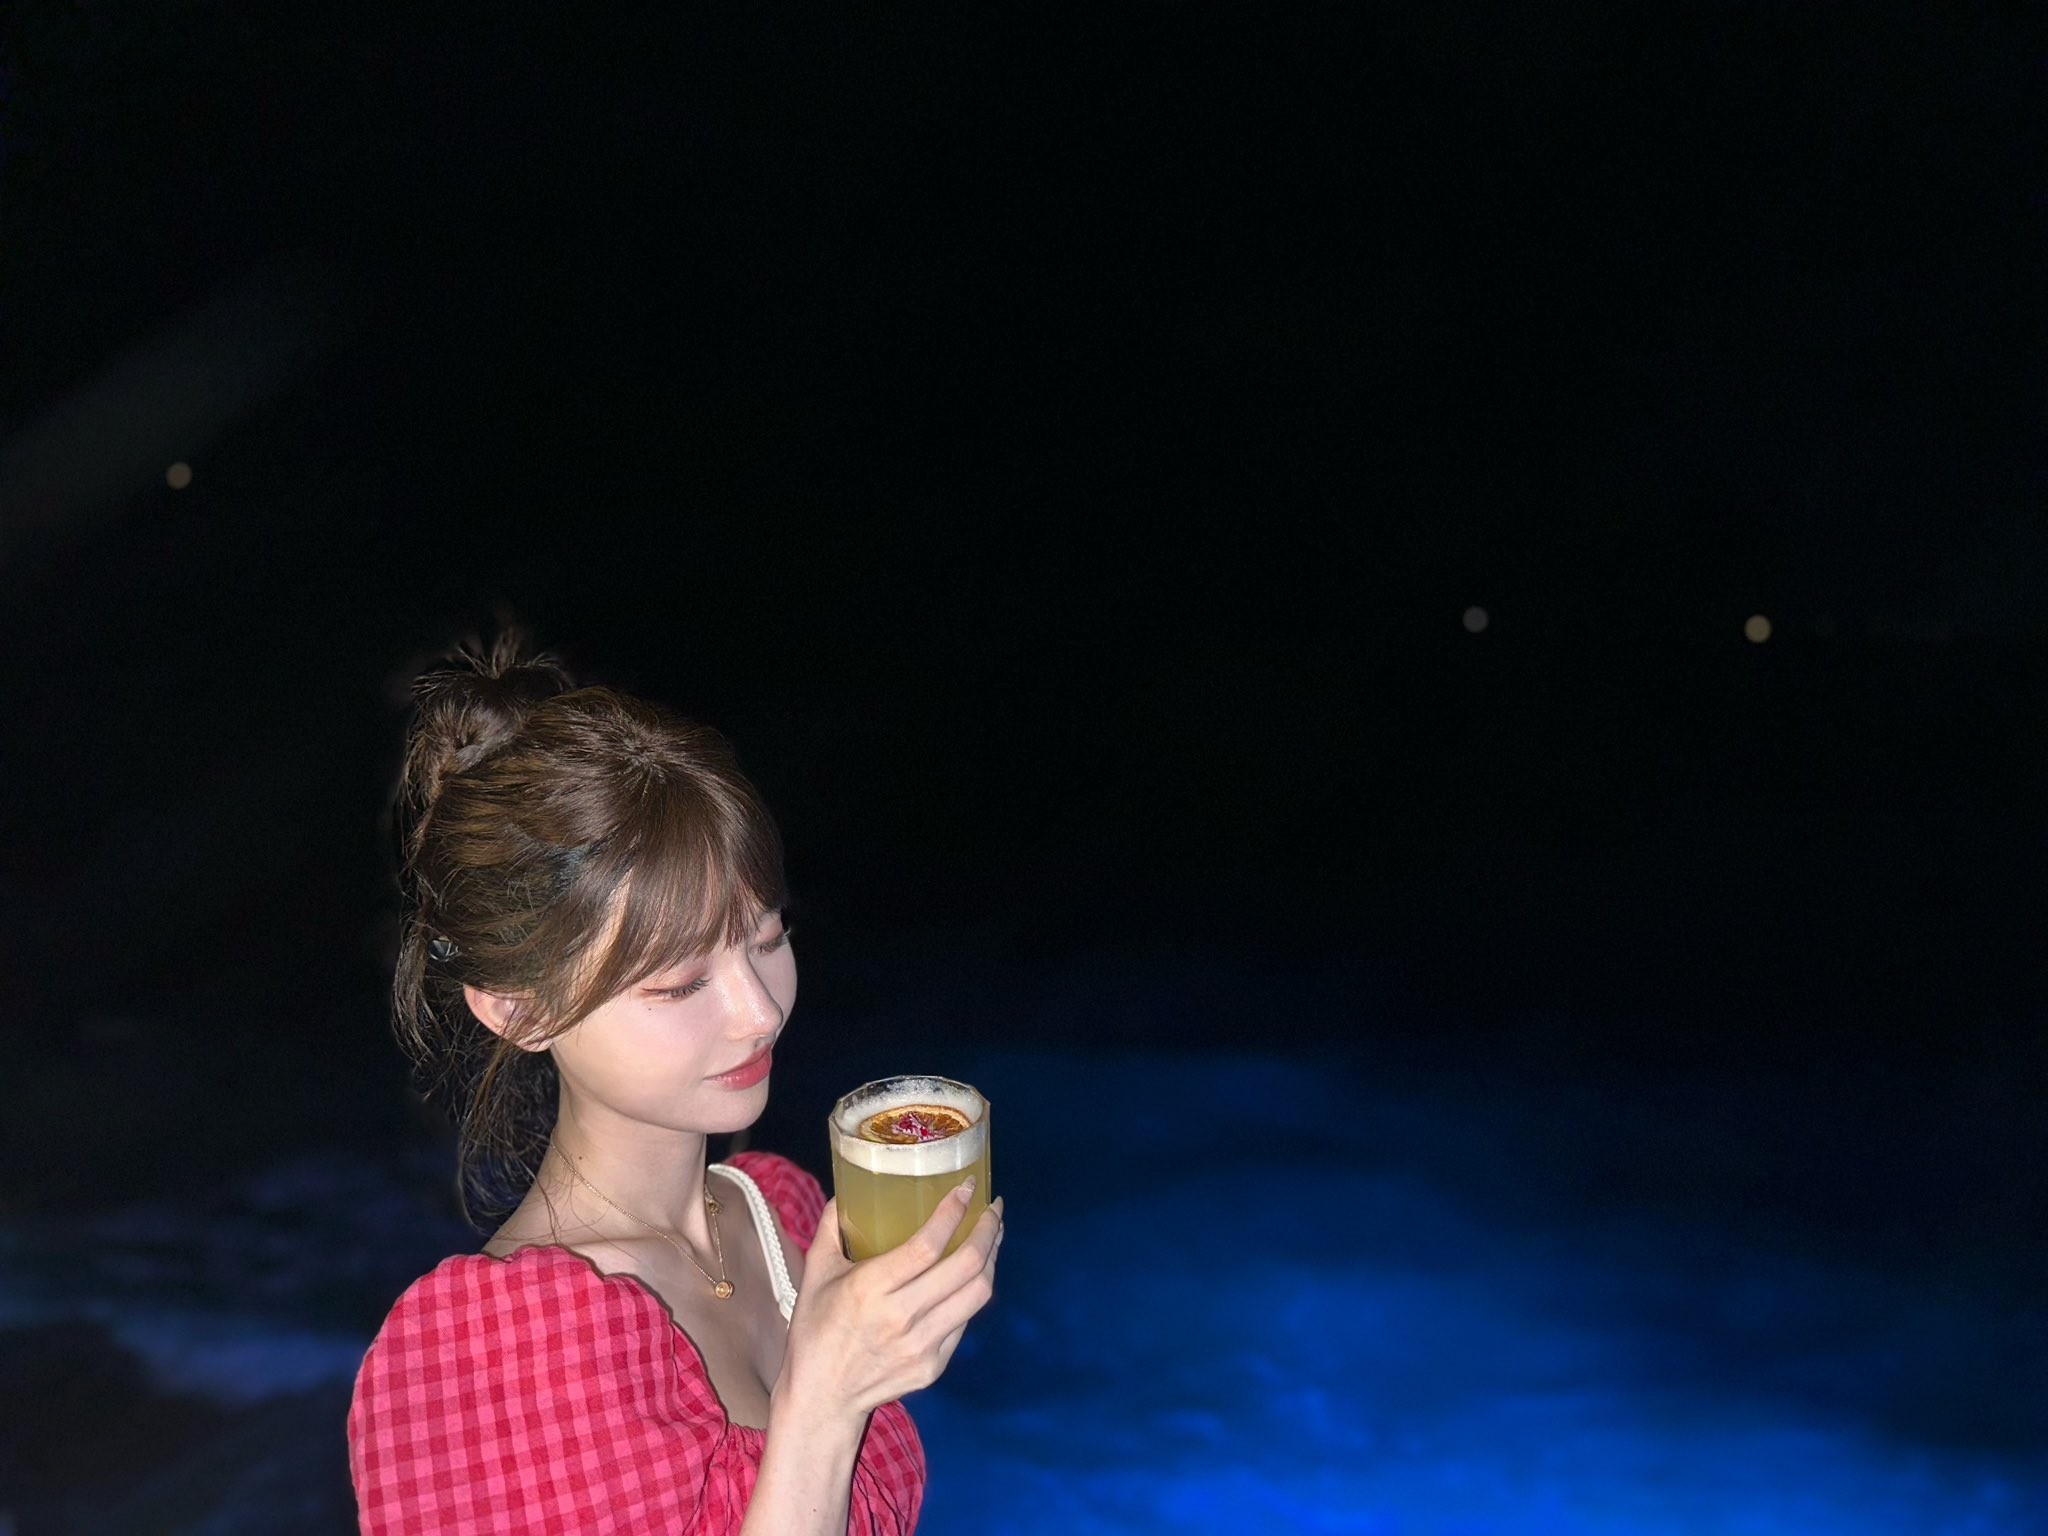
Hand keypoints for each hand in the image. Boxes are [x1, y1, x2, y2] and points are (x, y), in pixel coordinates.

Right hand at [778, 1180, 1003, 1422]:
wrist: (822, 1397)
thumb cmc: (815, 1330)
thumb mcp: (815, 1273)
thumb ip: (831, 1227)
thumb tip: (849, 1190)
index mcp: (869, 1289)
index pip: (927, 1244)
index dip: (954, 1211)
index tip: (967, 1187)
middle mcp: (900, 1317)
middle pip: (965, 1266)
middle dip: (988, 1229)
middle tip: (993, 1208)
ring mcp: (921, 1346)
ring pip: (977, 1294)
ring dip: (992, 1258)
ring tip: (992, 1236)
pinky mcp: (934, 1366)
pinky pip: (966, 1320)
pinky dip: (974, 1291)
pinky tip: (973, 1274)